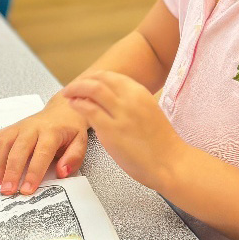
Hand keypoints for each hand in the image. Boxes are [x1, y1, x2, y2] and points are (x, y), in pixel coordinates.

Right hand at [0, 95, 88, 195]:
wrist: (61, 111)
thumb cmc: (70, 130)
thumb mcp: (80, 142)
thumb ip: (73, 158)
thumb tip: (61, 172)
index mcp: (52, 132)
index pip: (41, 153)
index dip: (33, 173)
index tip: (27, 189)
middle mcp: (32, 128)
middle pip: (18, 149)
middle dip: (11, 172)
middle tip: (6, 190)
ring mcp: (18, 127)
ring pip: (2, 143)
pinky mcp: (9, 128)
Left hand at [64, 70, 187, 192]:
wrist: (170, 163)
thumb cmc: (161, 143)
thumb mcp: (148, 111)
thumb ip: (131, 103)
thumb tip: (111, 100)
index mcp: (140, 92)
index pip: (111, 76)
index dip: (93, 77)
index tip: (85, 81)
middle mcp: (130, 98)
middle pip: (99, 79)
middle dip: (82, 81)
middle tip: (72, 87)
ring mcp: (120, 113)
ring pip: (92, 89)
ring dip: (76, 89)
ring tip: (68, 94)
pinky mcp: (111, 130)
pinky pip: (88, 110)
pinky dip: (77, 104)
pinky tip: (73, 105)